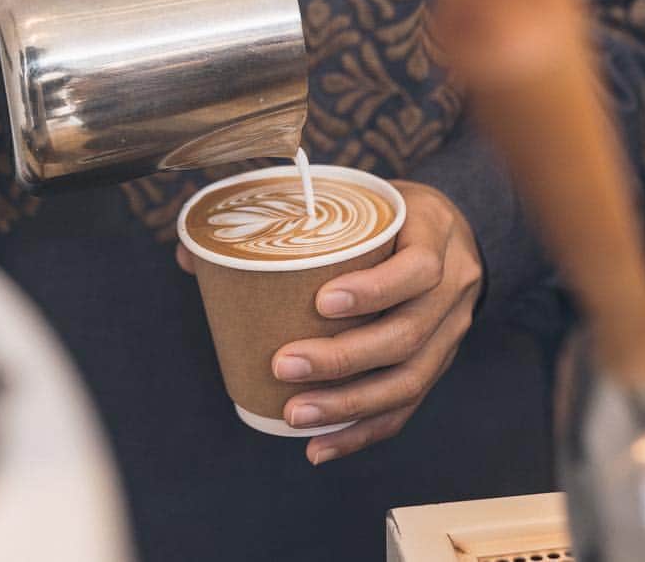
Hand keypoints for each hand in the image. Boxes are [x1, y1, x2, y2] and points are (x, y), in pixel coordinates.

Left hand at [271, 181, 481, 463]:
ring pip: (407, 381)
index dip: (373, 290)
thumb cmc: (389, 209)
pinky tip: (319, 447)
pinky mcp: (438, 364)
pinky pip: (404, 408)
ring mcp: (450, 332)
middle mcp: (453, 289)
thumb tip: (191, 252)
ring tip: (295, 413)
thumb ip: (284, 216)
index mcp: (435, 233)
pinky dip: (360, 432)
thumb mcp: (359, 197)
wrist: (451, 228)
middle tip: (283, 364)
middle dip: (342, 358)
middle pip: (406, 335)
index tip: (320, 301)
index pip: (418, 269)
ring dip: (347, 405)